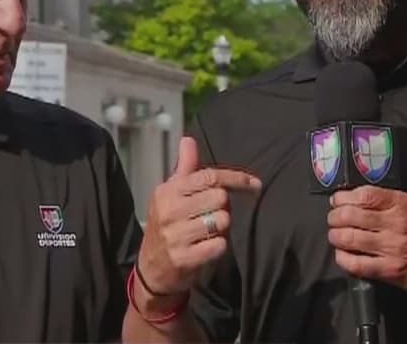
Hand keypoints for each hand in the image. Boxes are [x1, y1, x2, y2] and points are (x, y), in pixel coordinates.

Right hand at [135, 136, 262, 295]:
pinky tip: (207, 247)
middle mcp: (169, 211)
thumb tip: (188, 139)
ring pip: (222, 221)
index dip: (236, 178)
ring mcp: (175, 235)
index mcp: (167, 191)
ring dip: (222, 228)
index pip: (209, 176)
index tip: (255, 184)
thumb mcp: (170, 194)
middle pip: (219, 198)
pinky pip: (220, 246)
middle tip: (212, 214)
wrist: (151, 267)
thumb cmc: (167, 224)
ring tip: (208, 232)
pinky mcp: (184, 258)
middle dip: (223, 207)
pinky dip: (219, 247)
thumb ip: (185, 168)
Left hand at [328, 186, 406, 296]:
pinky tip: (344, 256)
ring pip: (348, 238)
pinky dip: (344, 259)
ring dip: (336, 237)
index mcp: (401, 204)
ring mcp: (392, 248)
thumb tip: (357, 197)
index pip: (362, 195)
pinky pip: (356, 264)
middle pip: (349, 216)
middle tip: (333, 221)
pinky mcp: (390, 270)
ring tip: (337, 237)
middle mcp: (395, 224)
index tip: (336, 202)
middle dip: (334, 218)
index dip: (342, 198)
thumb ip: (389, 200)